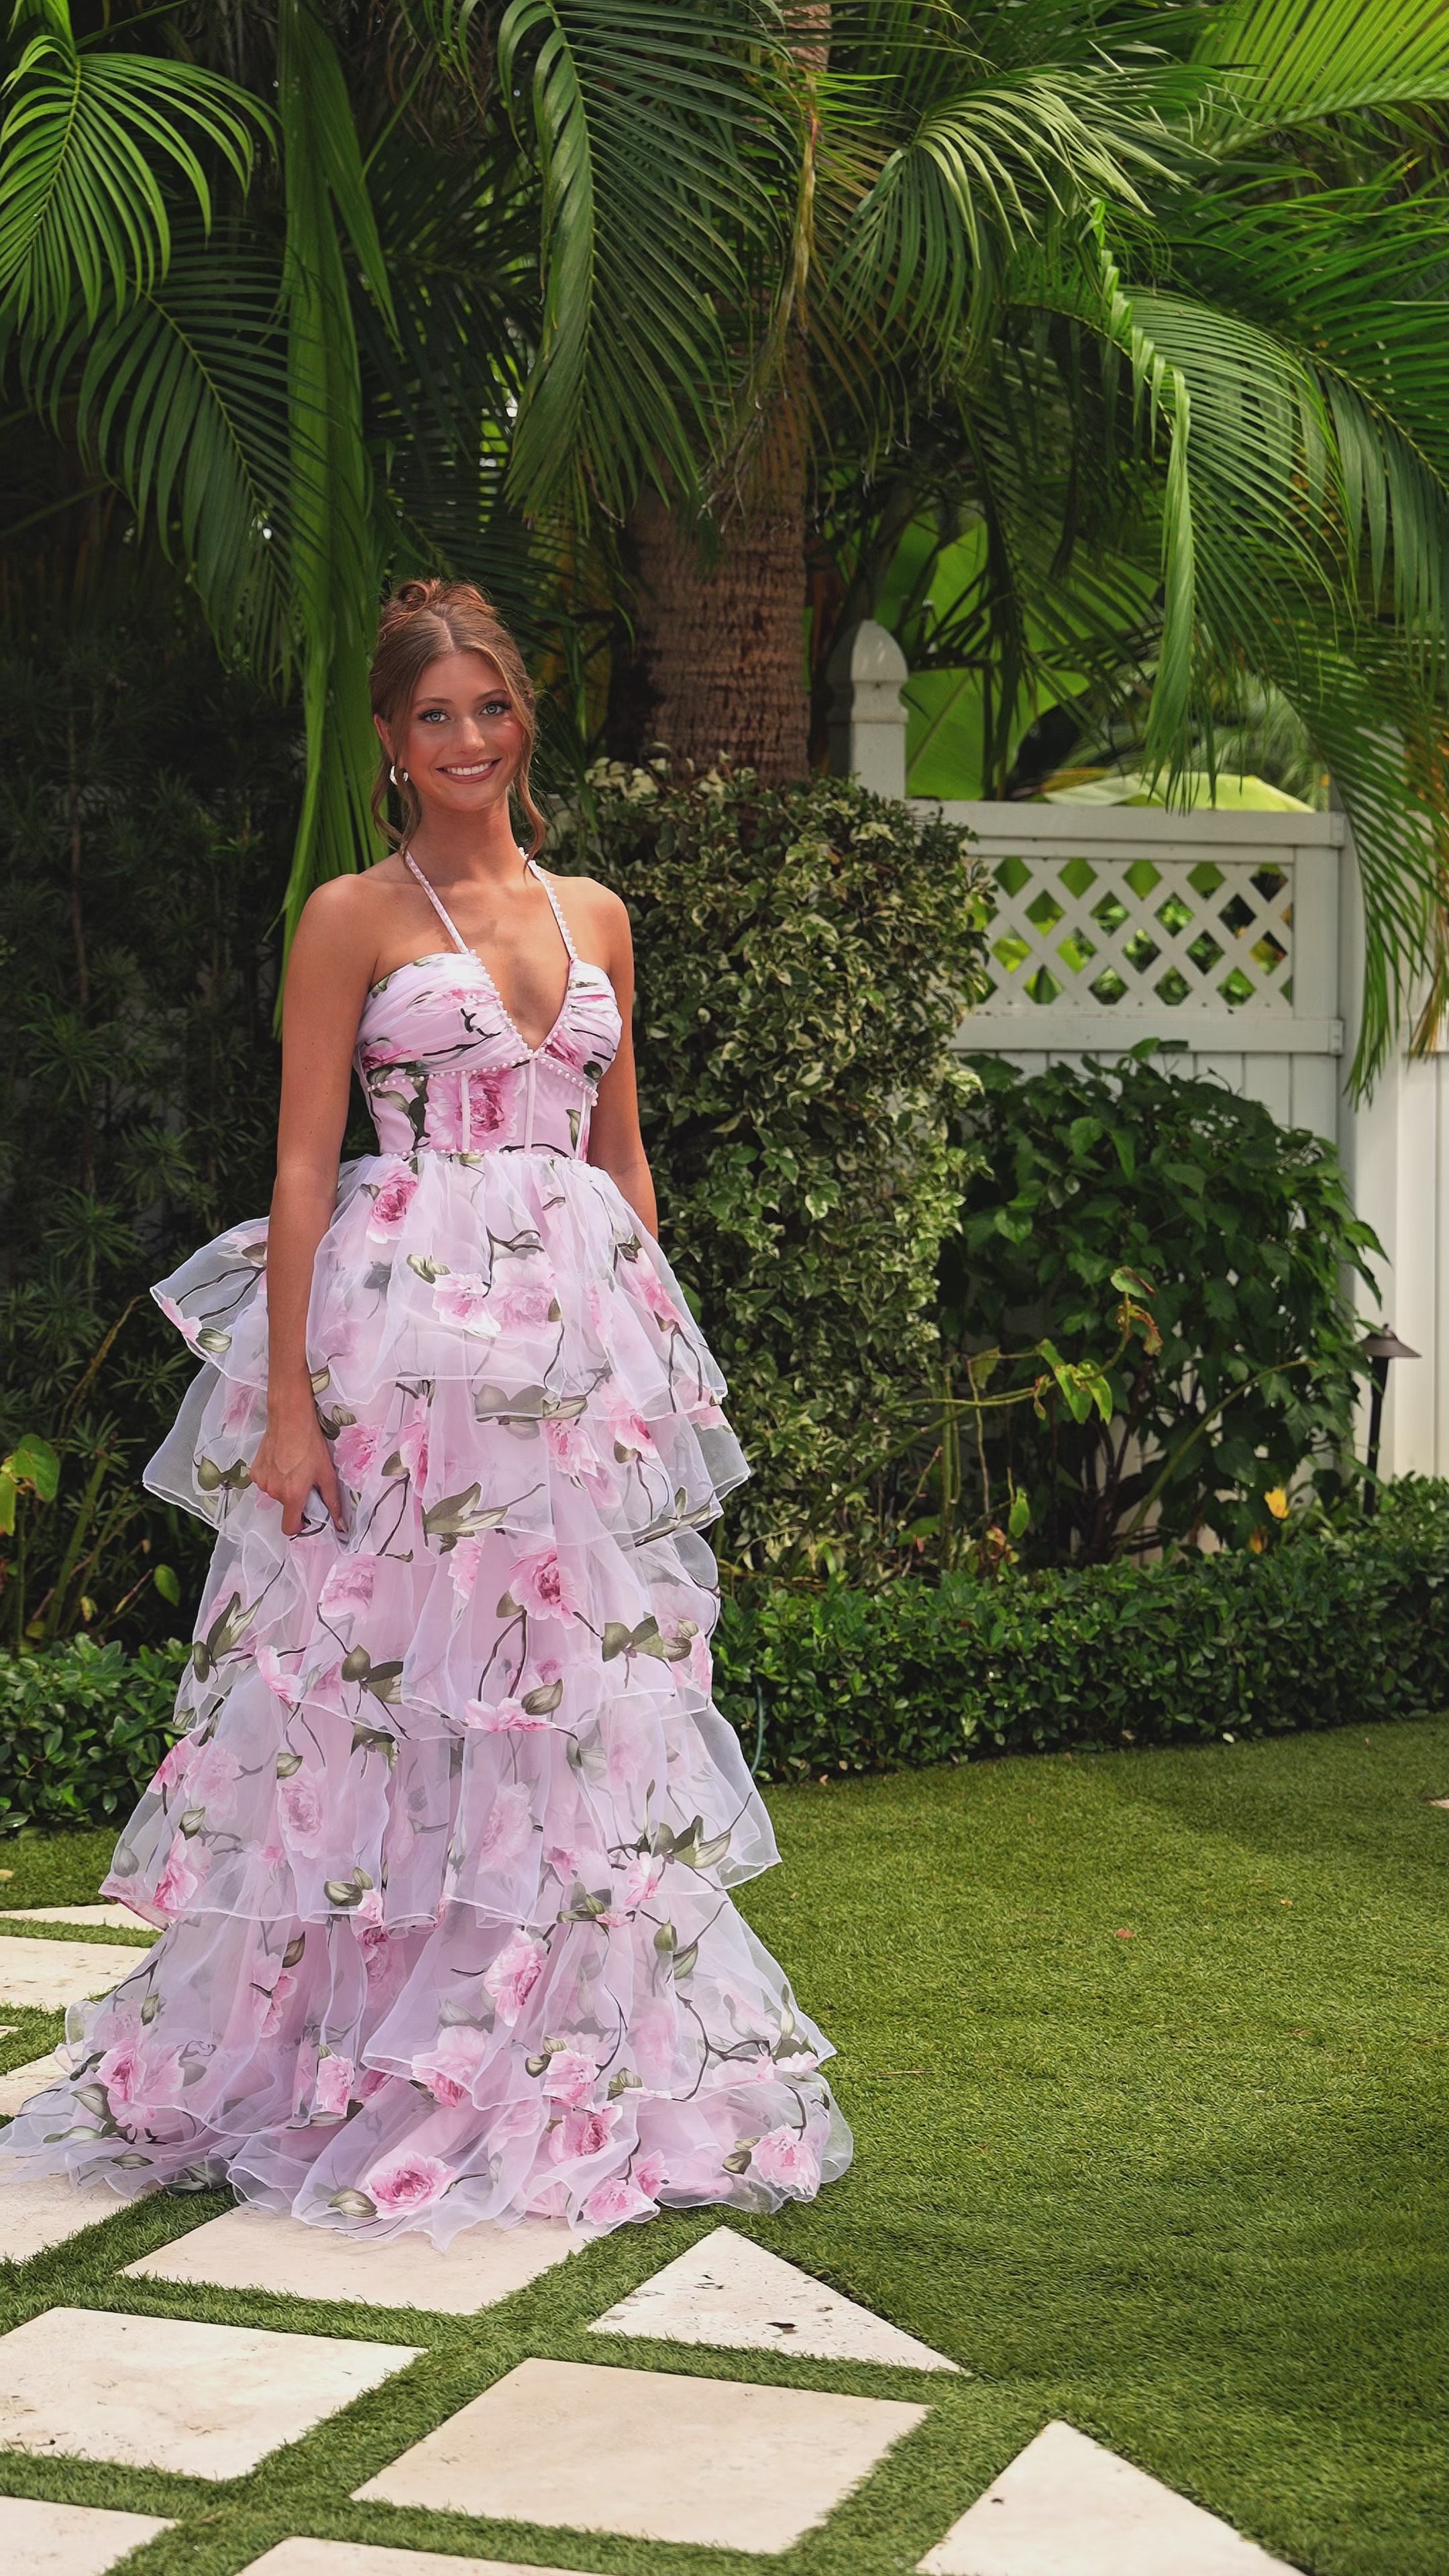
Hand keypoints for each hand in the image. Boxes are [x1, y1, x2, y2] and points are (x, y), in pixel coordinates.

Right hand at [248, 1395, 345, 1537]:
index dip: (300, 1525)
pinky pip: (265, 1481)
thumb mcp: (327, 1474)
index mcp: (292, 1496)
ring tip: (294, 1467)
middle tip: (305, 1480)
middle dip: (295, 1499)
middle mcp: (273, 1492)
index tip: (307, 1516)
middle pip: (285, 1507)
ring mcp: (261, 1482)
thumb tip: (340, 1525)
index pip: (289, 1528)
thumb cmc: (311, 1445)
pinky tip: (282, 1461)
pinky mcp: (254, 1471)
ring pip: (275, 1493)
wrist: (290, 1419)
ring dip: (284, 1487)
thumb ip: (333, 1502)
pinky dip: (273, 1476)